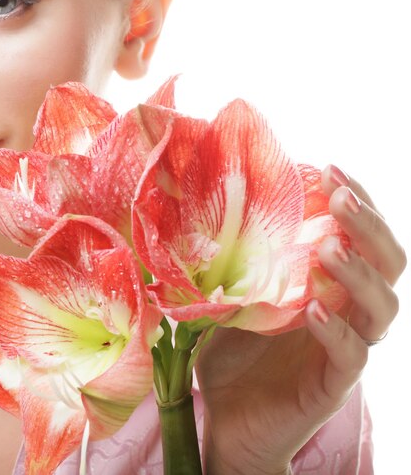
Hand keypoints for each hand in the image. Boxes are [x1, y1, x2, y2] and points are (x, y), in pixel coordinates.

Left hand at [195, 164, 405, 473]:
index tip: (329, 169)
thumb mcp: (228, 299)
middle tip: (340, 194)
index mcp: (325, 287)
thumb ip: (232, 265)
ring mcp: (343, 349)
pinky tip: (316, 307)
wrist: (227, 422)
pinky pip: (352, 355)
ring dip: (359, 271)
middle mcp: (345, 313)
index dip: (356, 204)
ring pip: (381, 308)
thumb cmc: (231, 358)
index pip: (359, 239)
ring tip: (330, 246)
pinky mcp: (332, 384)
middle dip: (369, 225)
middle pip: (386, 264)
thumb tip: (205, 215)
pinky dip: (338, 329)